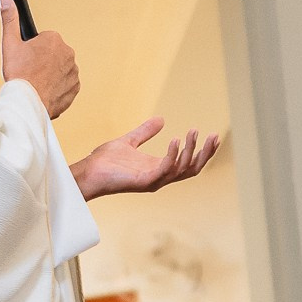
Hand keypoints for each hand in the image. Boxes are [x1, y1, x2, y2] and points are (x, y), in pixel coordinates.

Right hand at [0, 0, 78, 118]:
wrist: (28, 102)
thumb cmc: (20, 75)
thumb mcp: (10, 44)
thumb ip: (9, 19)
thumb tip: (6, 0)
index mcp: (54, 39)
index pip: (44, 40)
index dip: (32, 49)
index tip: (26, 59)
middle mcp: (68, 53)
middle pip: (52, 54)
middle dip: (42, 60)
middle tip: (29, 70)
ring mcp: (73, 71)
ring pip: (60, 68)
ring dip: (50, 74)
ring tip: (36, 81)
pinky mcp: (75, 87)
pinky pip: (66, 84)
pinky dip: (57, 87)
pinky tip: (45, 90)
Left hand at [71, 118, 221, 199]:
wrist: (87, 171)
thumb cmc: (105, 161)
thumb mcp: (130, 141)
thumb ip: (146, 132)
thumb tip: (161, 119)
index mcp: (159, 168)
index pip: (189, 163)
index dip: (202, 151)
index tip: (212, 136)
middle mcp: (160, 176)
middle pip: (192, 169)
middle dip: (205, 153)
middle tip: (213, 136)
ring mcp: (153, 180)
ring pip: (182, 170)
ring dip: (191, 151)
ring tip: (193, 132)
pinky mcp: (143, 182)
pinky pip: (164, 170)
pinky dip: (172, 156)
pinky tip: (175, 140)